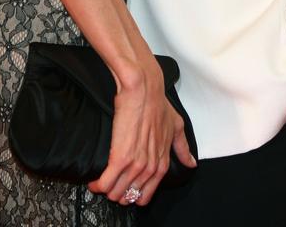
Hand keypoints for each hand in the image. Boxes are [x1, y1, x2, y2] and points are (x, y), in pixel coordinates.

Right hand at [89, 60, 195, 205]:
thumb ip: (183, 147)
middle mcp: (150, 168)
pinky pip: (106, 182)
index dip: (133, 195)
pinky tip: (94, 181)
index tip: (124, 189)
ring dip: (106, 190)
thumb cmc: (158, 104)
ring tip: (99, 184)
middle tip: (110, 184)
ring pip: (116, 192)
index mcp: (162, 163)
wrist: (144, 89)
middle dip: (117, 193)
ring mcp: (135, 164)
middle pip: (128, 196)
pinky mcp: (120, 157)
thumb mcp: (176, 126)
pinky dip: (98, 184)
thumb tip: (191, 163)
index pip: (145, 195)